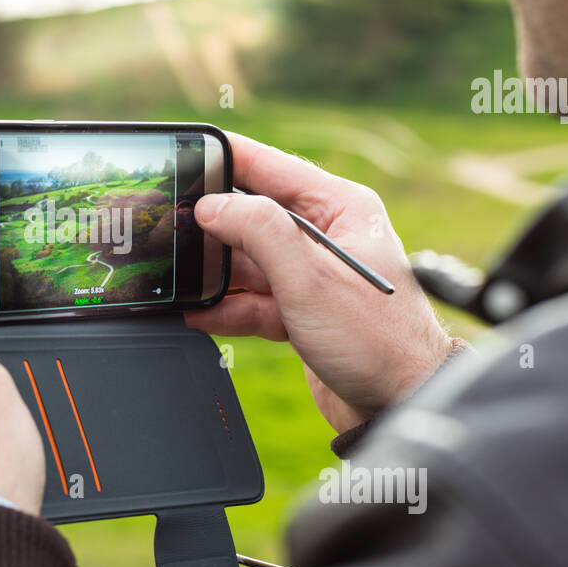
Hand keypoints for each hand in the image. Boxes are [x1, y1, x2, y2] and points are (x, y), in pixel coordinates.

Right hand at [184, 134, 454, 431]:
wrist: (402, 407)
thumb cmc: (379, 341)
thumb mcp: (310, 279)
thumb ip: (259, 232)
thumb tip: (211, 206)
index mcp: (338, 207)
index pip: (267, 165)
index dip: (221, 160)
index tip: (180, 159)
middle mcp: (324, 234)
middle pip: (250, 215)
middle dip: (208, 226)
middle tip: (165, 229)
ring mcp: (310, 274)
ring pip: (246, 261)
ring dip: (212, 273)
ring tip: (175, 278)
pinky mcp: (299, 311)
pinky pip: (252, 299)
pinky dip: (226, 307)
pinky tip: (196, 313)